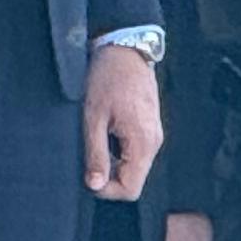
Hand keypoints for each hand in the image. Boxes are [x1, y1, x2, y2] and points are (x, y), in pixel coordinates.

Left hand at [83, 44, 163, 201]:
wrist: (124, 50)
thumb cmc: (107, 79)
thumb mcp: (94, 118)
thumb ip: (96, 154)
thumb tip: (94, 185)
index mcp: (142, 143)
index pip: (130, 189)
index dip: (106, 190)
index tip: (87, 176)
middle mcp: (153, 143)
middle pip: (133, 181)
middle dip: (108, 178)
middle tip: (86, 159)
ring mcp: (153, 136)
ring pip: (134, 168)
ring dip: (112, 165)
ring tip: (95, 142)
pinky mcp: (149, 128)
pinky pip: (135, 153)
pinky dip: (118, 153)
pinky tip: (104, 135)